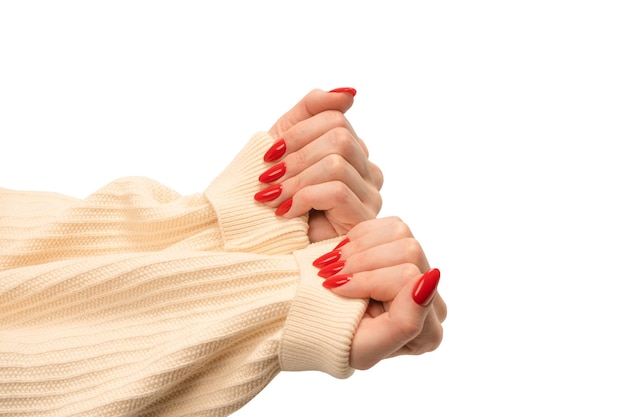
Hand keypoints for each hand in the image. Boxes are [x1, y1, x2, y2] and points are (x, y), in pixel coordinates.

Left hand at [255, 88, 383, 242]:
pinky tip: (285, 213)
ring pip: (337, 163)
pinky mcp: (363, 221)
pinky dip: (303, 197)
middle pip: (340, 137)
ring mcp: (371, 196)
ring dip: (295, 179)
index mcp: (352, 150)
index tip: (268, 157)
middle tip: (267, 179)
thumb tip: (348, 93)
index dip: (296, 134)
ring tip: (272, 198)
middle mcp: (368, 171)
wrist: (266, 244)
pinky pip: (336, 191)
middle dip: (295, 156)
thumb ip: (312, 111)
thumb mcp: (287, 144)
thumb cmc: (277, 196)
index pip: (335, 118)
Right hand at [312, 217, 446, 369]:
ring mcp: (419, 270)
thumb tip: (430, 279)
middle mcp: (430, 301)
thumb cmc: (336, 343)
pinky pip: (392, 225)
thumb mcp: (364, 349)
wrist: (313, 325)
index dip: (366, 281)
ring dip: (357, 247)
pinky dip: (359, 235)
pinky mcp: (404, 252)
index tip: (335, 289)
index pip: (409, 279)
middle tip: (328, 276)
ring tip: (332, 265)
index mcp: (428, 332)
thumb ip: (406, 323)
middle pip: (410, 251)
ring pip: (402, 233)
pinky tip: (341, 255)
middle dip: (361, 261)